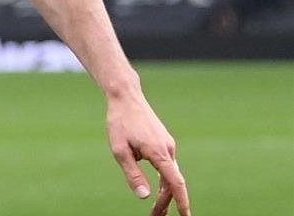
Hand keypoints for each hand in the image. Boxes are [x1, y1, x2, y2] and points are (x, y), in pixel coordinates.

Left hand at [106, 91, 189, 215]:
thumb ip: (133, 174)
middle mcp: (168, 150)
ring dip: (165, 194)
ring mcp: (168, 146)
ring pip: (171, 175)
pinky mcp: (164, 143)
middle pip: (172, 183)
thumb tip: (145, 197)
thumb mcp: (119, 150)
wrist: (126, 97)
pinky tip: (158, 190)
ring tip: (156, 211)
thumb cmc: (120, 123)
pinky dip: (164, 181)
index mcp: (159, 152)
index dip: (182, 202)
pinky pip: (167, 166)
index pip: (175, 183)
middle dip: (167, 203)